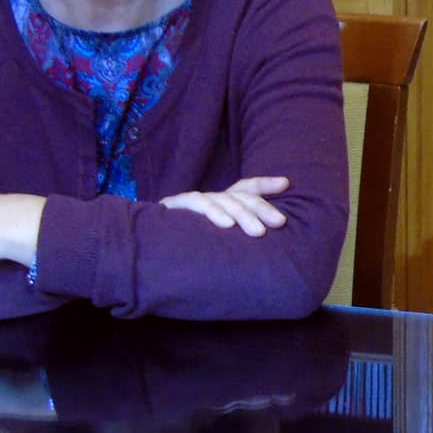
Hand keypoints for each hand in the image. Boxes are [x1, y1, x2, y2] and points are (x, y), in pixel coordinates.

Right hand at [159, 175, 289, 235]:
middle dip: (262, 208)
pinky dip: (213, 213)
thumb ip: (239, 234)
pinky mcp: (174, 205)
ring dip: (242, 215)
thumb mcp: (219, 243)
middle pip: (240, 196)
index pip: (245, 188)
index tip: (286, 184)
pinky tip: (226, 225)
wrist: (145, 248)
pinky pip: (197, 203)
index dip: (265, 184)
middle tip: (280, 223)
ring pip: (223, 200)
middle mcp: (210, 198)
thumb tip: (268, 238)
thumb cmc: (188, 248)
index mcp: (221, 204)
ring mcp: (193, 201)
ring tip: (258, 232)